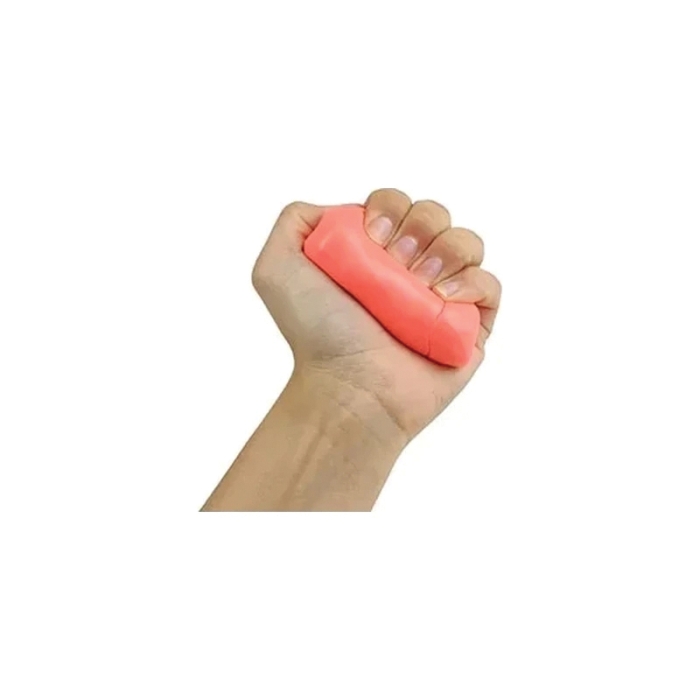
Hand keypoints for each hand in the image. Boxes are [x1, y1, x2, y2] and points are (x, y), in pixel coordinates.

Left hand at [251, 188, 500, 440]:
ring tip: (421, 284)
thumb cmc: (316, 335)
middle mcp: (409, 270)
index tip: (374, 237)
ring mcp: (442, 297)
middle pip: (435, 216)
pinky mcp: (470, 327)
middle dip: (420, 227)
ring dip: (446, 252)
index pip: (397, 204)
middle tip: (397, 262)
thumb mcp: (276, 268)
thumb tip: (339, 211)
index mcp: (373, 253)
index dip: (390, 208)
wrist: (349, 387)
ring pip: (468, 243)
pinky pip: (490, 286)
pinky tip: (443, 301)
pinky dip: (472, 284)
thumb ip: (294, 221)